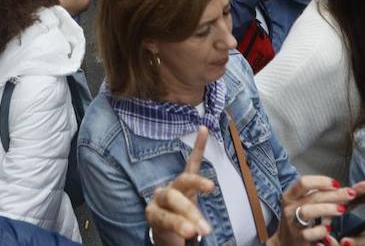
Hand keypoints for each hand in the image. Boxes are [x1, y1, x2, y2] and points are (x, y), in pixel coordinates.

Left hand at [145, 126, 213, 245]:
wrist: (165, 232)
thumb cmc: (170, 237)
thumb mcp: (171, 240)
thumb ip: (180, 234)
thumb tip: (196, 234)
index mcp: (153, 215)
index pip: (165, 217)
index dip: (178, 222)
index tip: (192, 232)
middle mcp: (160, 197)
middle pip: (173, 198)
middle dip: (190, 211)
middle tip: (204, 228)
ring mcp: (172, 187)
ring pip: (184, 181)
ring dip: (198, 183)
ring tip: (211, 186)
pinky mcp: (185, 182)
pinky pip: (193, 163)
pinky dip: (199, 147)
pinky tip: (203, 129)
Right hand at [276, 175, 364, 245]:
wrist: (287, 242)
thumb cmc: (306, 220)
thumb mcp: (317, 205)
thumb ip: (340, 196)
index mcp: (292, 195)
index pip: (304, 182)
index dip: (321, 181)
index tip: (337, 184)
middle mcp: (290, 207)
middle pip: (313, 196)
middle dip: (334, 194)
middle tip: (352, 194)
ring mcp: (293, 223)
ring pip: (308, 211)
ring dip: (326, 209)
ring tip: (342, 210)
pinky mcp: (299, 238)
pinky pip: (309, 233)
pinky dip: (320, 230)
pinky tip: (329, 229)